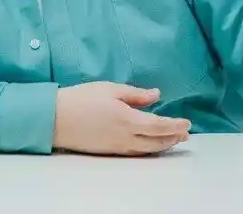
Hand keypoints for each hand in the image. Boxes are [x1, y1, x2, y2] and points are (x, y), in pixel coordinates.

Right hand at [52, 82, 190, 155]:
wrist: (55, 119)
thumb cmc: (81, 99)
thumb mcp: (110, 89)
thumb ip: (136, 94)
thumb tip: (156, 95)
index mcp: (128, 120)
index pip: (159, 126)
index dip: (175, 126)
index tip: (187, 123)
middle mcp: (125, 137)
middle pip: (156, 142)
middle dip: (173, 138)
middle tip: (186, 134)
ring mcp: (117, 147)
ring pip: (147, 150)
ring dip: (163, 145)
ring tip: (174, 140)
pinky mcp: (109, 151)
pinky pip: (135, 153)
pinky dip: (149, 149)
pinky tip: (151, 145)